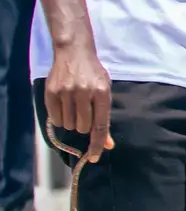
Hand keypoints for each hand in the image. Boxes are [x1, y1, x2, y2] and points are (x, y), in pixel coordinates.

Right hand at [45, 41, 114, 162]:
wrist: (74, 53)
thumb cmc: (93, 74)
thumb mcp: (105, 91)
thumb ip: (105, 118)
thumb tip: (107, 145)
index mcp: (102, 93)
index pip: (100, 125)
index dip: (98, 144)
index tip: (94, 157)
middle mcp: (84, 93)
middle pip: (83, 127)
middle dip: (84, 126)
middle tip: (84, 112)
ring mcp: (66, 92)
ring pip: (69, 125)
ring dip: (72, 122)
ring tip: (74, 106)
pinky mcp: (51, 92)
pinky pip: (55, 119)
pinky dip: (60, 118)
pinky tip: (64, 106)